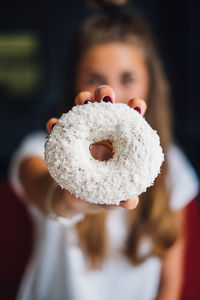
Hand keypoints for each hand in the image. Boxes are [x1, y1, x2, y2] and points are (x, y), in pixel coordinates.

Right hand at [46, 85, 145, 215]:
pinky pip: (59, 129)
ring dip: (82, 100)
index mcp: (118, 145)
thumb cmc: (96, 195)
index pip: (128, 122)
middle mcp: (101, 135)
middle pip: (104, 108)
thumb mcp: (107, 197)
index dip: (134, 110)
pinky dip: (56, 125)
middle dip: (105, 96)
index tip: (137, 105)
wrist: (71, 198)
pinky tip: (53, 125)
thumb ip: (118, 199)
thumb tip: (130, 202)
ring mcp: (82, 135)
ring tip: (82, 101)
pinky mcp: (63, 140)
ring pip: (82, 110)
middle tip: (105, 96)